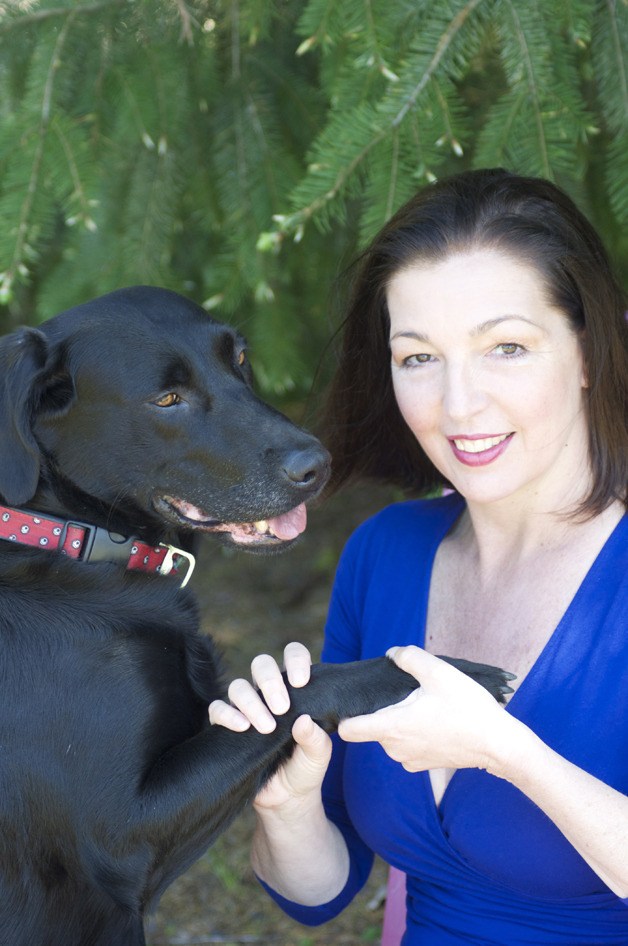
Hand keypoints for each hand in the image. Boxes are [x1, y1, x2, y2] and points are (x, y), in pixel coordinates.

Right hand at [208, 642, 331, 808]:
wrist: (286, 800)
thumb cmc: (306, 769)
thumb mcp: (319, 756)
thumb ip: (316, 739)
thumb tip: (303, 721)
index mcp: (295, 689)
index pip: (293, 656)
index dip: (295, 659)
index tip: (302, 681)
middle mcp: (269, 693)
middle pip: (261, 664)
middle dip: (270, 680)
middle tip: (282, 707)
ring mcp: (247, 708)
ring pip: (238, 686)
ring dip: (251, 702)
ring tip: (267, 728)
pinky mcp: (226, 726)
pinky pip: (217, 709)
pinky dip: (226, 714)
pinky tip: (242, 727)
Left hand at [338, 646, 512, 774]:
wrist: (499, 743)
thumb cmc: (468, 707)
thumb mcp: (439, 671)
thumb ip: (409, 657)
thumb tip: (391, 654)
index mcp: (392, 727)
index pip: (348, 730)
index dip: (346, 715)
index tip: (356, 702)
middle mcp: (395, 749)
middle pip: (372, 726)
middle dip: (385, 709)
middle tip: (411, 695)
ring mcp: (409, 760)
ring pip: (391, 735)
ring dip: (402, 721)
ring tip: (427, 707)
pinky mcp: (423, 765)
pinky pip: (407, 745)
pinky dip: (415, 734)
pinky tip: (436, 722)